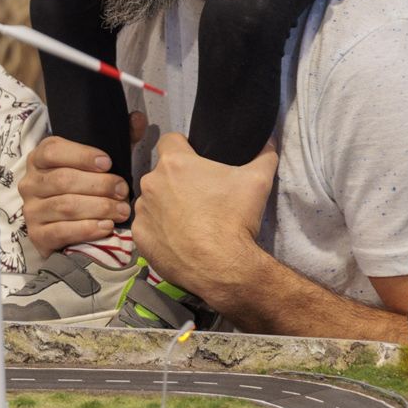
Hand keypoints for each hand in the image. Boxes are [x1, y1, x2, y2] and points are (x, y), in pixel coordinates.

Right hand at [18, 135, 131, 256]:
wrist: (62, 227)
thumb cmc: (83, 189)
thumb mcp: (98, 162)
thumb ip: (118, 140)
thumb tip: (138, 118)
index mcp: (40, 158)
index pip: (53, 151)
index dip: (81, 155)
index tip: (108, 162)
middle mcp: (31, 182)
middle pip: (63, 180)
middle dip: (98, 185)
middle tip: (124, 190)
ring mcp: (31, 209)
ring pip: (65, 206)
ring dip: (98, 208)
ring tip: (122, 210)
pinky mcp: (37, 235)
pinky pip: (61, 231)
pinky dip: (87, 229)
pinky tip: (106, 227)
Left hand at [131, 133, 277, 304]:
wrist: (222, 266)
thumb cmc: (235, 218)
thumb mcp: (257, 181)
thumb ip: (263, 156)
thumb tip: (269, 142)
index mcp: (174, 163)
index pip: (170, 141)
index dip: (183, 147)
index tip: (195, 160)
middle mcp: (151, 182)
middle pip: (162, 174)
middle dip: (178, 181)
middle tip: (200, 197)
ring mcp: (142, 209)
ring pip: (153, 200)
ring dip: (166, 206)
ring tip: (190, 222)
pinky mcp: (139, 235)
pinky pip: (147, 226)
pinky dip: (160, 231)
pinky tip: (178, 240)